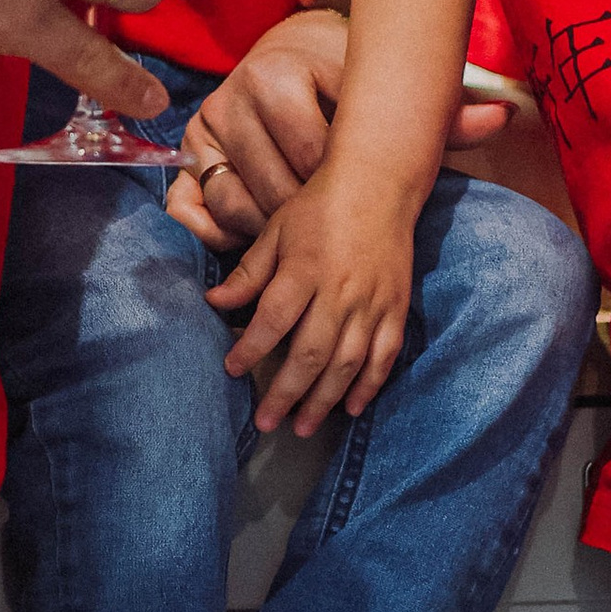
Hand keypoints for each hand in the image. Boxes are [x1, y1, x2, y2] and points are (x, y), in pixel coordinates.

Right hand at [163, 12, 515, 252]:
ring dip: (271, 236)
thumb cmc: (347, 78)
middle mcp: (239, 90)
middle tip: (341, 242)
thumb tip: (501, 119)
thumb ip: (440, 111)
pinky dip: (219, 232)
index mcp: (286, 71)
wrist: (289, 52)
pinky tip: (254, 245)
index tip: (367, 209)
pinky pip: (194, 204)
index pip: (317, 156)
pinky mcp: (189, 148)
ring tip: (305, 246)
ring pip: (236, 202)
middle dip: (314, 223)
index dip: (347, 195)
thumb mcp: (386, 89)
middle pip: (278, 186)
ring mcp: (209, 120)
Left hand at [206, 162, 416, 433]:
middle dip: (286, 394)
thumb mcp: (276, 230)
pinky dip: (370, 385)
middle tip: (266, 423)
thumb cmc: (319, 205)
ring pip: (347, 363)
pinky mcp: (397, 308)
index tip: (232, 370)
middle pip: (310, 354)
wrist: (379, 183)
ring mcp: (372, 303)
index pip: (273, 321)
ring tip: (302, 428)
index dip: (250, 349)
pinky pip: (384, 355)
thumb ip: (249, 273)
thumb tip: (213, 302)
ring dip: (324, 401)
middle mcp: (339, 291)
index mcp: (303, 270)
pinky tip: (352, 408)